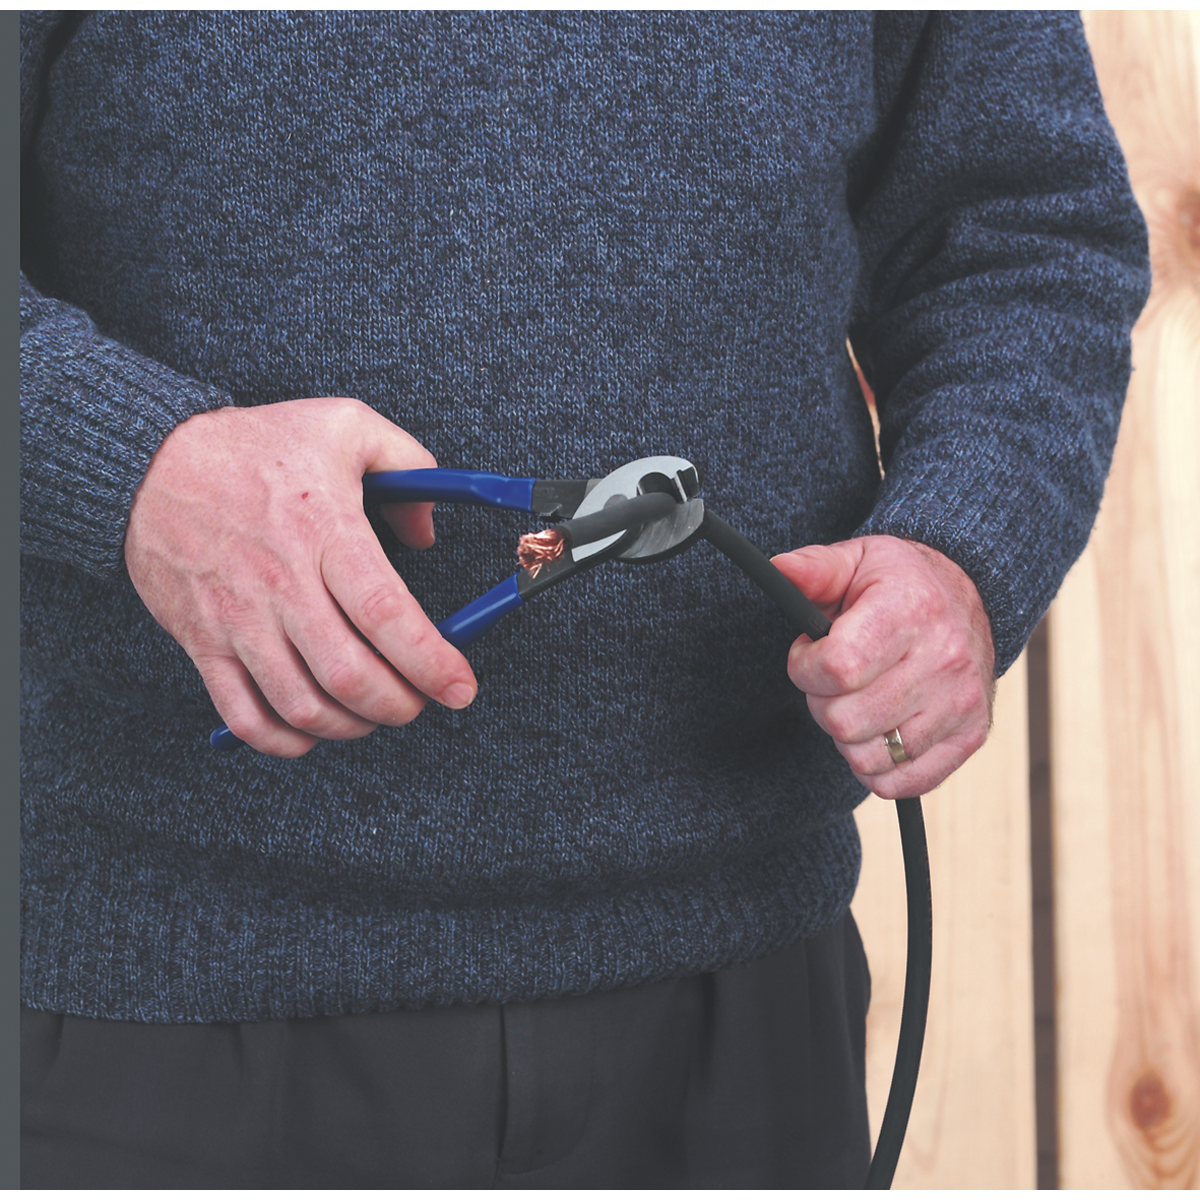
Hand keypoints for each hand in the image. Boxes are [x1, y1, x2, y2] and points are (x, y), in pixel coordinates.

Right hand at [124, 397, 477, 756]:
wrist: (149, 462)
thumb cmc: (255, 446)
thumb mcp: (345, 426)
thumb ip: (408, 464)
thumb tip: (428, 533)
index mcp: (325, 531)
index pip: (386, 614)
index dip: (431, 662)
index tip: (461, 687)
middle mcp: (282, 584)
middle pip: (349, 675)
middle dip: (400, 705)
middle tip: (420, 701)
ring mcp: (239, 620)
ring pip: (302, 706)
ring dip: (352, 727)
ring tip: (374, 713)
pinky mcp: (203, 643)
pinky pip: (243, 716)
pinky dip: (285, 741)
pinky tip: (314, 730)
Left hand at [772, 535, 994, 798]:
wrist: (970, 596)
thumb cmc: (899, 583)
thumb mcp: (856, 560)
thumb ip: (814, 568)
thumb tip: (779, 569)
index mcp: (912, 609)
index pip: (838, 668)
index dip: (805, 668)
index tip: (809, 653)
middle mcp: (944, 658)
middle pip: (845, 720)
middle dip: (821, 702)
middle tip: (832, 679)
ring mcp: (960, 703)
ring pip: (867, 757)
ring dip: (846, 735)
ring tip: (857, 699)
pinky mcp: (969, 736)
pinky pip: (900, 783)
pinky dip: (875, 766)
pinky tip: (877, 728)